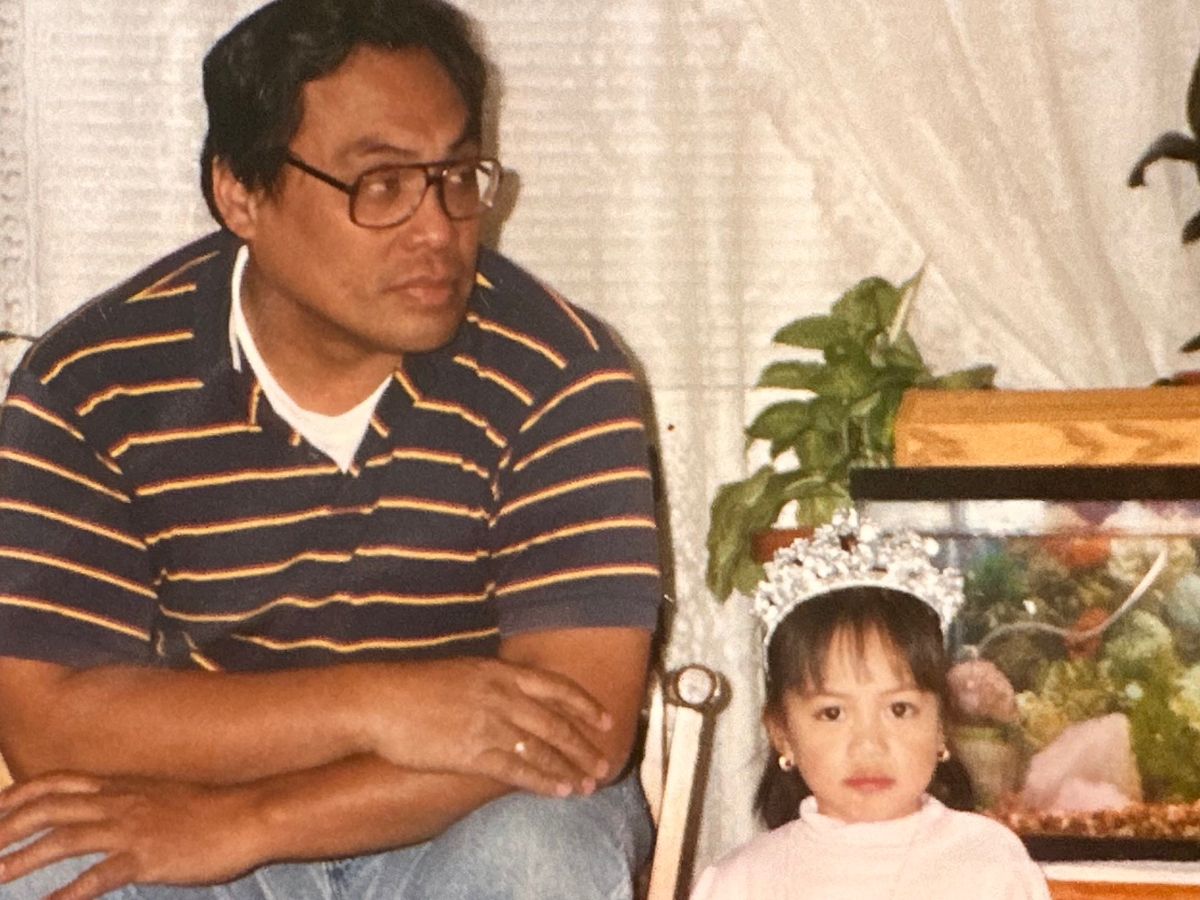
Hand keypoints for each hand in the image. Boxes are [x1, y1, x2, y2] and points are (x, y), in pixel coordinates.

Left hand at [0, 773, 263, 899]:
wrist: (250, 814)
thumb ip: (129, 802)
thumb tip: (105, 814)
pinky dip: (67, 894)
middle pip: (48, 808)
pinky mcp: (147, 857)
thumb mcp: (162, 796)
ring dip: (22, 859)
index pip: (56, 783)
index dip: (17, 796)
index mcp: (122, 786)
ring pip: (63, 838)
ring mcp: (132, 829)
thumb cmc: (211, 810)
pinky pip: (98, 877)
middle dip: (6, 828)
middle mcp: (120, 802)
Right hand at [373, 657, 613, 796]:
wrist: (379, 701)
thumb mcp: (463, 671)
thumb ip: (494, 681)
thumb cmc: (415, 687)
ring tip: (590, 783)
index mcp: (499, 671)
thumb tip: (516, 692)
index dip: (585, 705)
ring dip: (570, 767)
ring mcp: (489, 725)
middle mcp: (501, 696)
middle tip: (606, 762)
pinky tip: (561, 791)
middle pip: (557, 722)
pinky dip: (544, 781)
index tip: (606, 720)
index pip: (556, 687)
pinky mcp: (472, 753)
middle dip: (585, 745)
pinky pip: (518, 770)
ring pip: (543, 749)